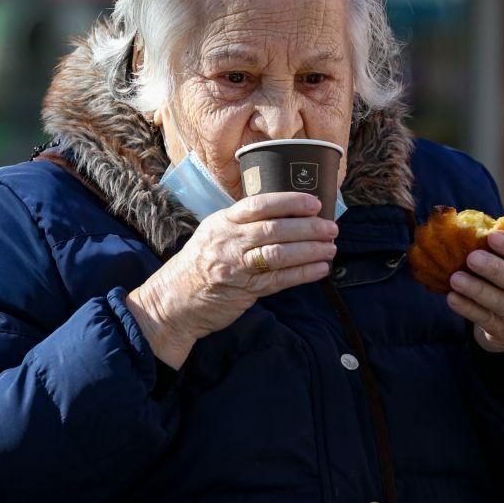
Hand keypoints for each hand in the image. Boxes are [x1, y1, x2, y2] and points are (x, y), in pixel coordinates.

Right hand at [126, 192, 337, 368]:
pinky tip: (320, 269)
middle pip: (274, 229)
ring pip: (279, 254)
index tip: (314, 203)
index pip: (259, 204)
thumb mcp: (213, 234)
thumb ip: (243, 224)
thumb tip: (285, 214)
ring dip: (310, 251)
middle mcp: (228, 241)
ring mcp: (235, 267)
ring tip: (330, 248)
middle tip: (331, 228)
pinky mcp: (243, 291)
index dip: (289, 201)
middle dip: (308, 227)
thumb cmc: (199, 264)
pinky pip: (278, 280)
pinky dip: (303, 274)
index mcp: (222, 221)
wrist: (172, 301)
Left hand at [445, 230, 503, 352]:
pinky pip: (485, 320)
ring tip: (456, 278)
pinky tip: (452, 297)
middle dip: (495, 269)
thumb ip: (503, 251)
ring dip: (478, 290)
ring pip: (502, 303)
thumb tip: (473, 227)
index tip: (492, 237)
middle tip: (472, 257)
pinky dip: (468, 308)